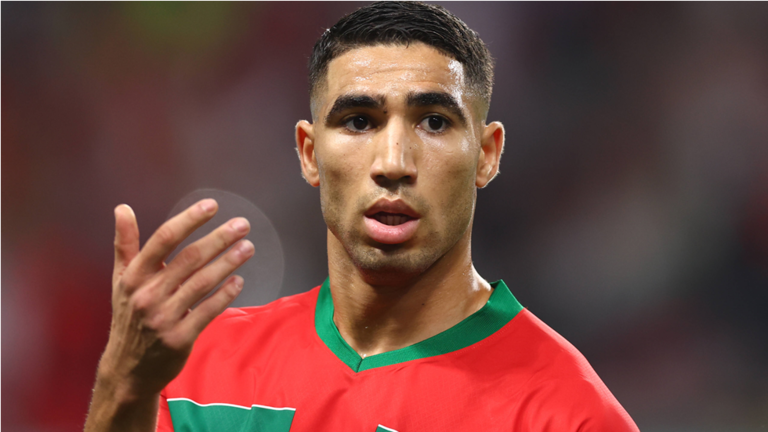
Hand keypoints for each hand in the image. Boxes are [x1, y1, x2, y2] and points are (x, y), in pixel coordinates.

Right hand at [94, 199, 252, 411]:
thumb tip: (122, 208)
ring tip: (247, 247)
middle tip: (243, 225)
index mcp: (134, 276)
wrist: (127, 370)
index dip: (189, 219)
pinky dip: (225, 294)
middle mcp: (147, 294)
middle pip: (189, 258)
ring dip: (228, 262)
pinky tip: (239, 280)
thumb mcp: (121, 281)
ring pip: (202, 282)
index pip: (164, 239)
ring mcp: (163, 317)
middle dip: (219, 238)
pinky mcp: (179, 338)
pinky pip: (208, 311)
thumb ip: (125, 244)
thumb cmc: (128, 318)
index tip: (212, 205)